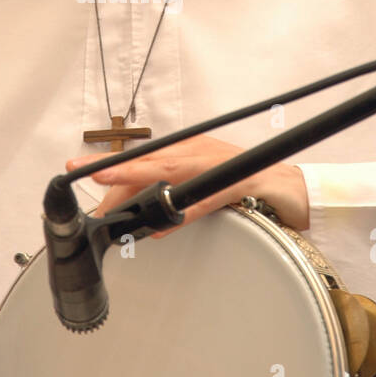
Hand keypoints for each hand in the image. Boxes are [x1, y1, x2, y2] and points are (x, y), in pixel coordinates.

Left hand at [66, 134, 308, 235]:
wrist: (294, 188)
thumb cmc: (249, 186)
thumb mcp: (206, 188)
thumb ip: (177, 200)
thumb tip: (149, 222)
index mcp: (190, 151)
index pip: (145, 159)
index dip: (113, 166)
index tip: (81, 170)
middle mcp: (201, 152)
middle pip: (151, 159)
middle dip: (114, 166)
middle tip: (82, 172)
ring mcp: (221, 165)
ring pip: (173, 169)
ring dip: (139, 176)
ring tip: (110, 184)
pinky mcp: (242, 182)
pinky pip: (208, 197)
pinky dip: (185, 211)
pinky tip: (164, 224)